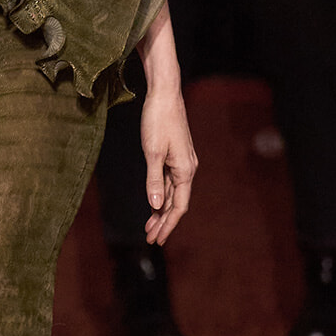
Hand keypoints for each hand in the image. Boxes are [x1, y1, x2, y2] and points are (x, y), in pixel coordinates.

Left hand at [140, 84, 196, 244]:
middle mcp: (187, 169)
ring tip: (149, 226)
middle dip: (163, 222)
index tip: (157, 240)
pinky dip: (161, 195)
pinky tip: (153, 203)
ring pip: (172, 194)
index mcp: (185, 170)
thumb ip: (154, 181)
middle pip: (176, 203)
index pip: (178, 206)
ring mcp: (181, 163)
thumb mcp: (152, 152)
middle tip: (150, 238)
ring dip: (161, 210)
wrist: (164, 95)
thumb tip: (156, 206)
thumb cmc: (158, 121)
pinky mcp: (175, 156)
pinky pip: (169, 182)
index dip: (168, 225)